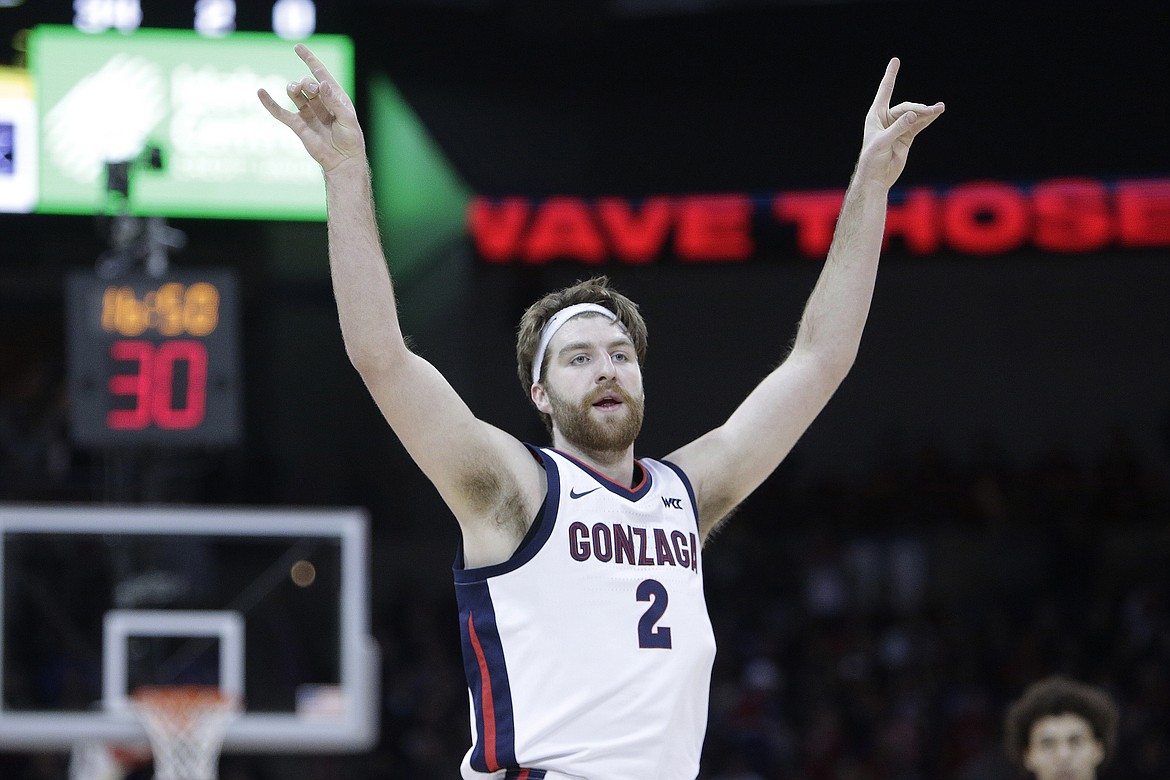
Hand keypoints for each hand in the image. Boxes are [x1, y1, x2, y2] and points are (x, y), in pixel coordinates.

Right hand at [257, 44, 364, 172]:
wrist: (343, 161)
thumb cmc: (350, 139)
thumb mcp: (347, 119)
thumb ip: (334, 101)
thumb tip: (321, 84)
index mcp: (334, 96)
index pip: (320, 73)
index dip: (309, 60)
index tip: (298, 47)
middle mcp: (320, 102)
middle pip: (307, 83)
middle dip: (307, 83)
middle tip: (311, 90)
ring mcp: (308, 113)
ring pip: (295, 94)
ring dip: (293, 88)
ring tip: (295, 89)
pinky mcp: (298, 125)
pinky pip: (281, 113)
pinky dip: (270, 103)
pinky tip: (260, 92)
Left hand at [856, 58, 943, 188]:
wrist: (876, 178)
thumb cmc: (872, 160)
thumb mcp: (882, 142)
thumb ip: (898, 128)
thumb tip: (914, 115)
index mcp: (875, 116)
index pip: (885, 91)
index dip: (890, 76)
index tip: (896, 61)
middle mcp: (886, 119)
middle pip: (905, 108)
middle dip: (917, 110)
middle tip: (928, 112)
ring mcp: (898, 128)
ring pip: (914, 116)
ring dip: (926, 112)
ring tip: (939, 109)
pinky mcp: (906, 137)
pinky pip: (919, 125)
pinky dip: (927, 119)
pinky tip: (937, 113)